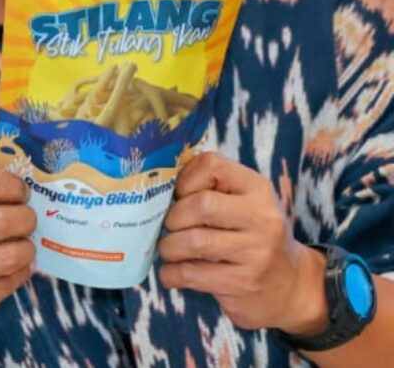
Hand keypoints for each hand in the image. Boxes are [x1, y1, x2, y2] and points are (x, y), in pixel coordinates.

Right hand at [0, 170, 35, 355]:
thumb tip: (10, 189)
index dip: (11, 185)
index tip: (20, 190)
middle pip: (3, 220)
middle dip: (26, 217)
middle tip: (28, 219)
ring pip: (10, 256)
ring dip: (26, 248)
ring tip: (24, 245)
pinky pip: (4, 286)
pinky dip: (18, 274)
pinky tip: (15, 268)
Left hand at [157, 152, 326, 333]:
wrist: (292, 285)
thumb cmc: (253, 236)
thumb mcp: (243, 203)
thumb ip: (210, 188)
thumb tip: (159, 186)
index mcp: (257, 188)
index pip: (212, 165)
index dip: (185, 179)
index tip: (179, 196)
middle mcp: (262, 217)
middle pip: (201, 205)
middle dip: (172, 218)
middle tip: (170, 228)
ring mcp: (256, 252)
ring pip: (193, 241)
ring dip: (168, 247)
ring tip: (169, 250)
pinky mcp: (244, 283)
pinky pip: (191, 274)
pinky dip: (170, 273)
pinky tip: (172, 273)